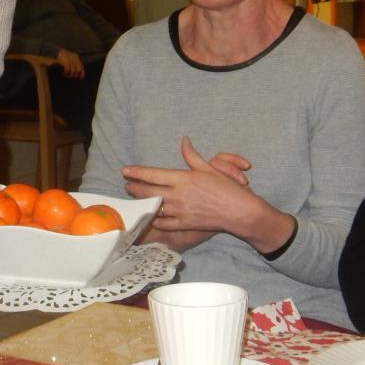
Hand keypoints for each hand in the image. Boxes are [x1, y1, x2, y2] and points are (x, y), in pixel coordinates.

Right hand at [55, 48, 84, 78]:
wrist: (53, 51)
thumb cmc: (61, 57)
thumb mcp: (69, 60)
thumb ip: (74, 65)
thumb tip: (79, 75)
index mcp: (76, 57)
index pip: (81, 67)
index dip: (81, 74)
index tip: (79, 79)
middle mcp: (74, 57)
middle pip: (78, 70)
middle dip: (74, 75)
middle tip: (70, 77)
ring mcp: (70, 59)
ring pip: (73, 71)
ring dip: (69, 75)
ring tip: (66, 75)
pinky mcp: (65, 60)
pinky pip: (67, 69)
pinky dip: (66, 73)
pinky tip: (63, 73)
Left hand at [122, 138, 285, 252]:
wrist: (239, 212)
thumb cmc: (226, 188)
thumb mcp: (209, 167)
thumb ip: (192, 155)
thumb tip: (184, 141)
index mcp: (183, 179)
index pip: (153, 174)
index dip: (136, 172)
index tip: (125, 170)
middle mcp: (178, 195)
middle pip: (148, 191)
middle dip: (134, 188)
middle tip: (126, 185)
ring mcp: (180, 211)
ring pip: (153, 207)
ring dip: (141, 203)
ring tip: (134, 199)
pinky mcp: (184, 224)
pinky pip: (164, 223)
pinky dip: (154, 219)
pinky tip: (148, 216)